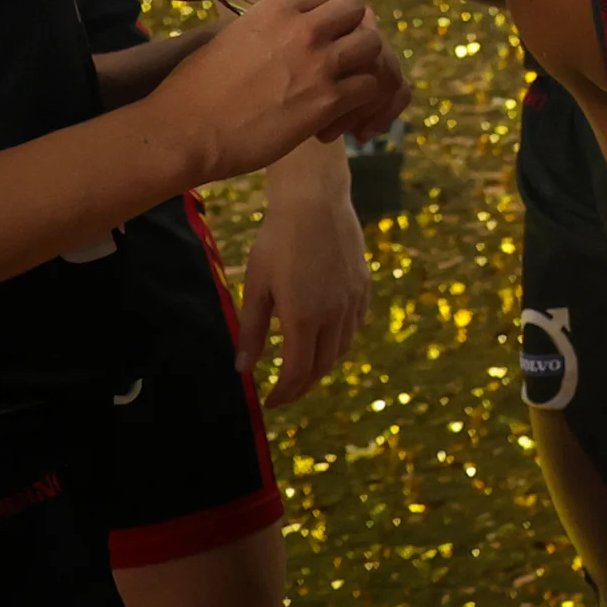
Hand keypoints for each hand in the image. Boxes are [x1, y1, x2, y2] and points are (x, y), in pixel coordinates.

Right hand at [149, 0, 407, 185]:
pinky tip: (336, 116)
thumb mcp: (228, 38)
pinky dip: (360, 101)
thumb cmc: (192, 91)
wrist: (182, 132)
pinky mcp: (328, 100)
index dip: (324, 10)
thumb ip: (263, 27)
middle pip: (356, 10)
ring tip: (344, 85)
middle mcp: (301, 28)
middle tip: (338, 57)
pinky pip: (370, 87)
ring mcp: (319, 63)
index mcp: (272, 9)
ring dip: (362, 63)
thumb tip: (280, 29)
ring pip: (372, 45)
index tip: (317, 31)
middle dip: (351, 30)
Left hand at [235, 145, 370, 407]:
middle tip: (284, 394)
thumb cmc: (278, 242)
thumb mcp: (256, 287)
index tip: (269, 403)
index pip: (297, 372)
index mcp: (304, 318)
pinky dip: (340, 342)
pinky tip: (327, 339)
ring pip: (342, 349)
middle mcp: (334, 315)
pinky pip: (355, 326)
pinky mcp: (363, 286)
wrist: (317, 203)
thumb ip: (251, 331)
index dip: (283, 393)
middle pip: (322, 366)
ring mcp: (353, 301)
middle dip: (302, 386)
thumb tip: (243, 369)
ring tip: (303, 370)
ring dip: (322, 366)